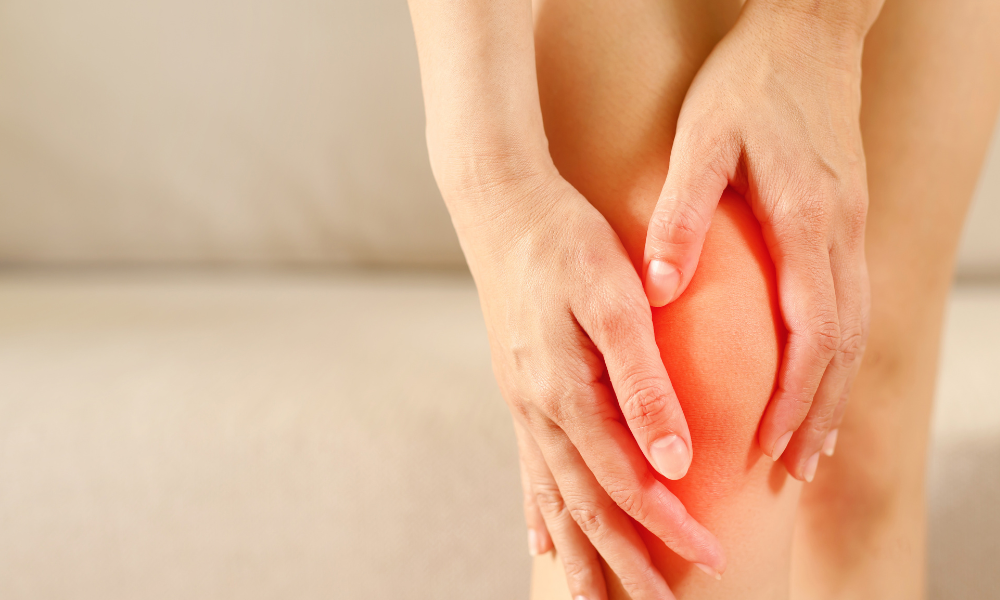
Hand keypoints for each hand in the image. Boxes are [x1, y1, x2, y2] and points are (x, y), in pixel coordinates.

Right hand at [442, 166, 725, 599]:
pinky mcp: (519, 391)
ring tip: (591, 599)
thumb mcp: (616, 302)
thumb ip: (643, 384)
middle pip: (585, 505)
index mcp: (566, 394)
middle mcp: (539, 412)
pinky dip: (539, 512)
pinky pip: (529, 469)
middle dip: (624, 561)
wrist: (501, 207)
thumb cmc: (565, 244)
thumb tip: (675, 461)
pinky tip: (540, 538)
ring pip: (554, 497)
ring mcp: (523, 405)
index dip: (667, 526)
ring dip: (577, 551)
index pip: (626, 481)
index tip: (710, 558)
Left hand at [641, 1, 876, 480]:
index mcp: (807, 222)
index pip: (810, 333)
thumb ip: (682, 215)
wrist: (810, 29)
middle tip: (792, 472)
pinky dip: (837, 353)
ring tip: (809, 447)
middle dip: (817, 414)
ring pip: (855, 329)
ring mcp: (853, 227)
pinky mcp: (848, 217)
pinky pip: (852, 302)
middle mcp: (841, 235)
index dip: (792, 398)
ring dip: (833, 392)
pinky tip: (817, 374)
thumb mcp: (703, 140)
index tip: (766, 447)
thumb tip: (656, 289)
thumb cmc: (751, 83)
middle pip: (842, 347)